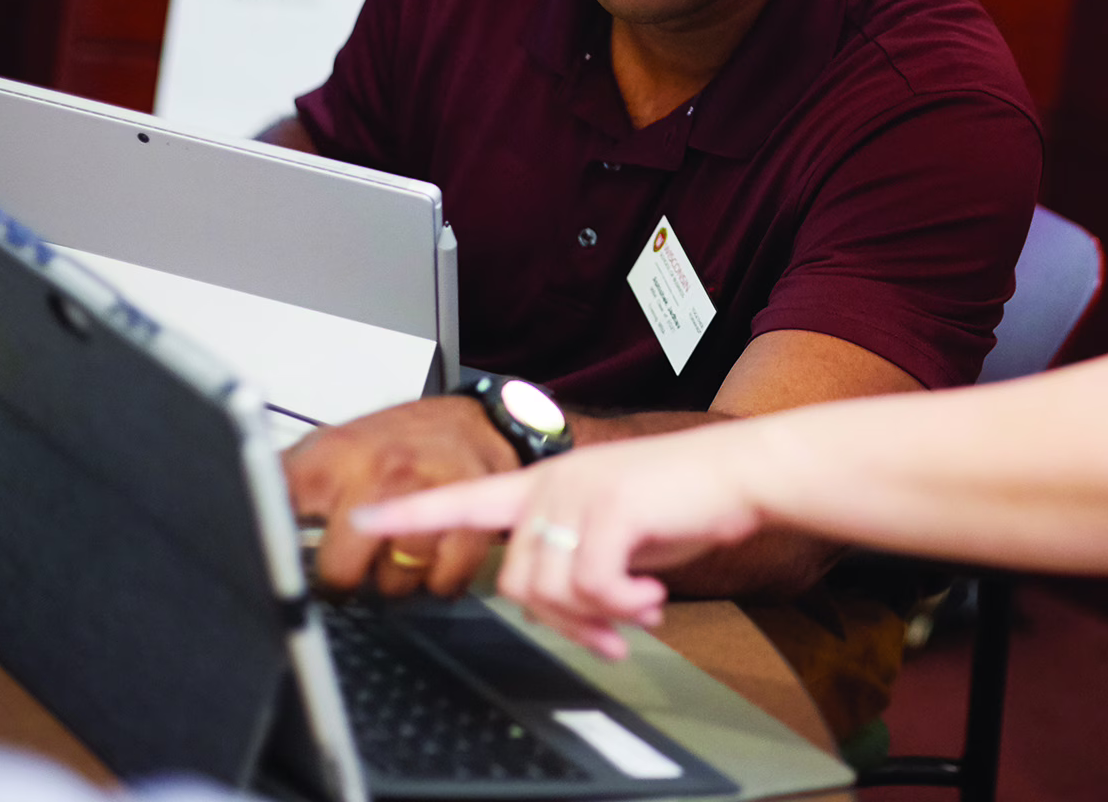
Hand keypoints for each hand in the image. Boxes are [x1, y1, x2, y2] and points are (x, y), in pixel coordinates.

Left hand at [284, 396, 521, 597]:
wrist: (473, 424)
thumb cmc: (399, 441)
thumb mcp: (331, 445)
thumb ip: (287, 480)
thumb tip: (236, 514)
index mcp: (335, 457)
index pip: (280, 513)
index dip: (274, 553)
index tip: (276, 570)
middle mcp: (382, 474)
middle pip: (342, 569)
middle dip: (346, 577)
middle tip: (353, 564)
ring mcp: (429, 497)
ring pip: (395, 581)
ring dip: (395, 580)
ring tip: (396, 554)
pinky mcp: (470, 518)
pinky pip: (442, 580)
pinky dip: (438, 581)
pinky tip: (432, 558)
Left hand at [351, 428, 768, 658]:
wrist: (746, 472)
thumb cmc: (688, 501)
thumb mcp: (619, 532)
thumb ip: (577, 559)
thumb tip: (566, 613)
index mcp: (546, 483)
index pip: (460, 497)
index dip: (408, 513)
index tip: (362, 517)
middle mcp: (551, 481)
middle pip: (515, 580)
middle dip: (565, 621)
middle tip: (612, 634)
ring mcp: (577, 491)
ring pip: (547, 588)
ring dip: (596, 617)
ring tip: (638, 612)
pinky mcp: (608, 507)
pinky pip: (589, 585)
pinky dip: (621, 606)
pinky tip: (649, 600)